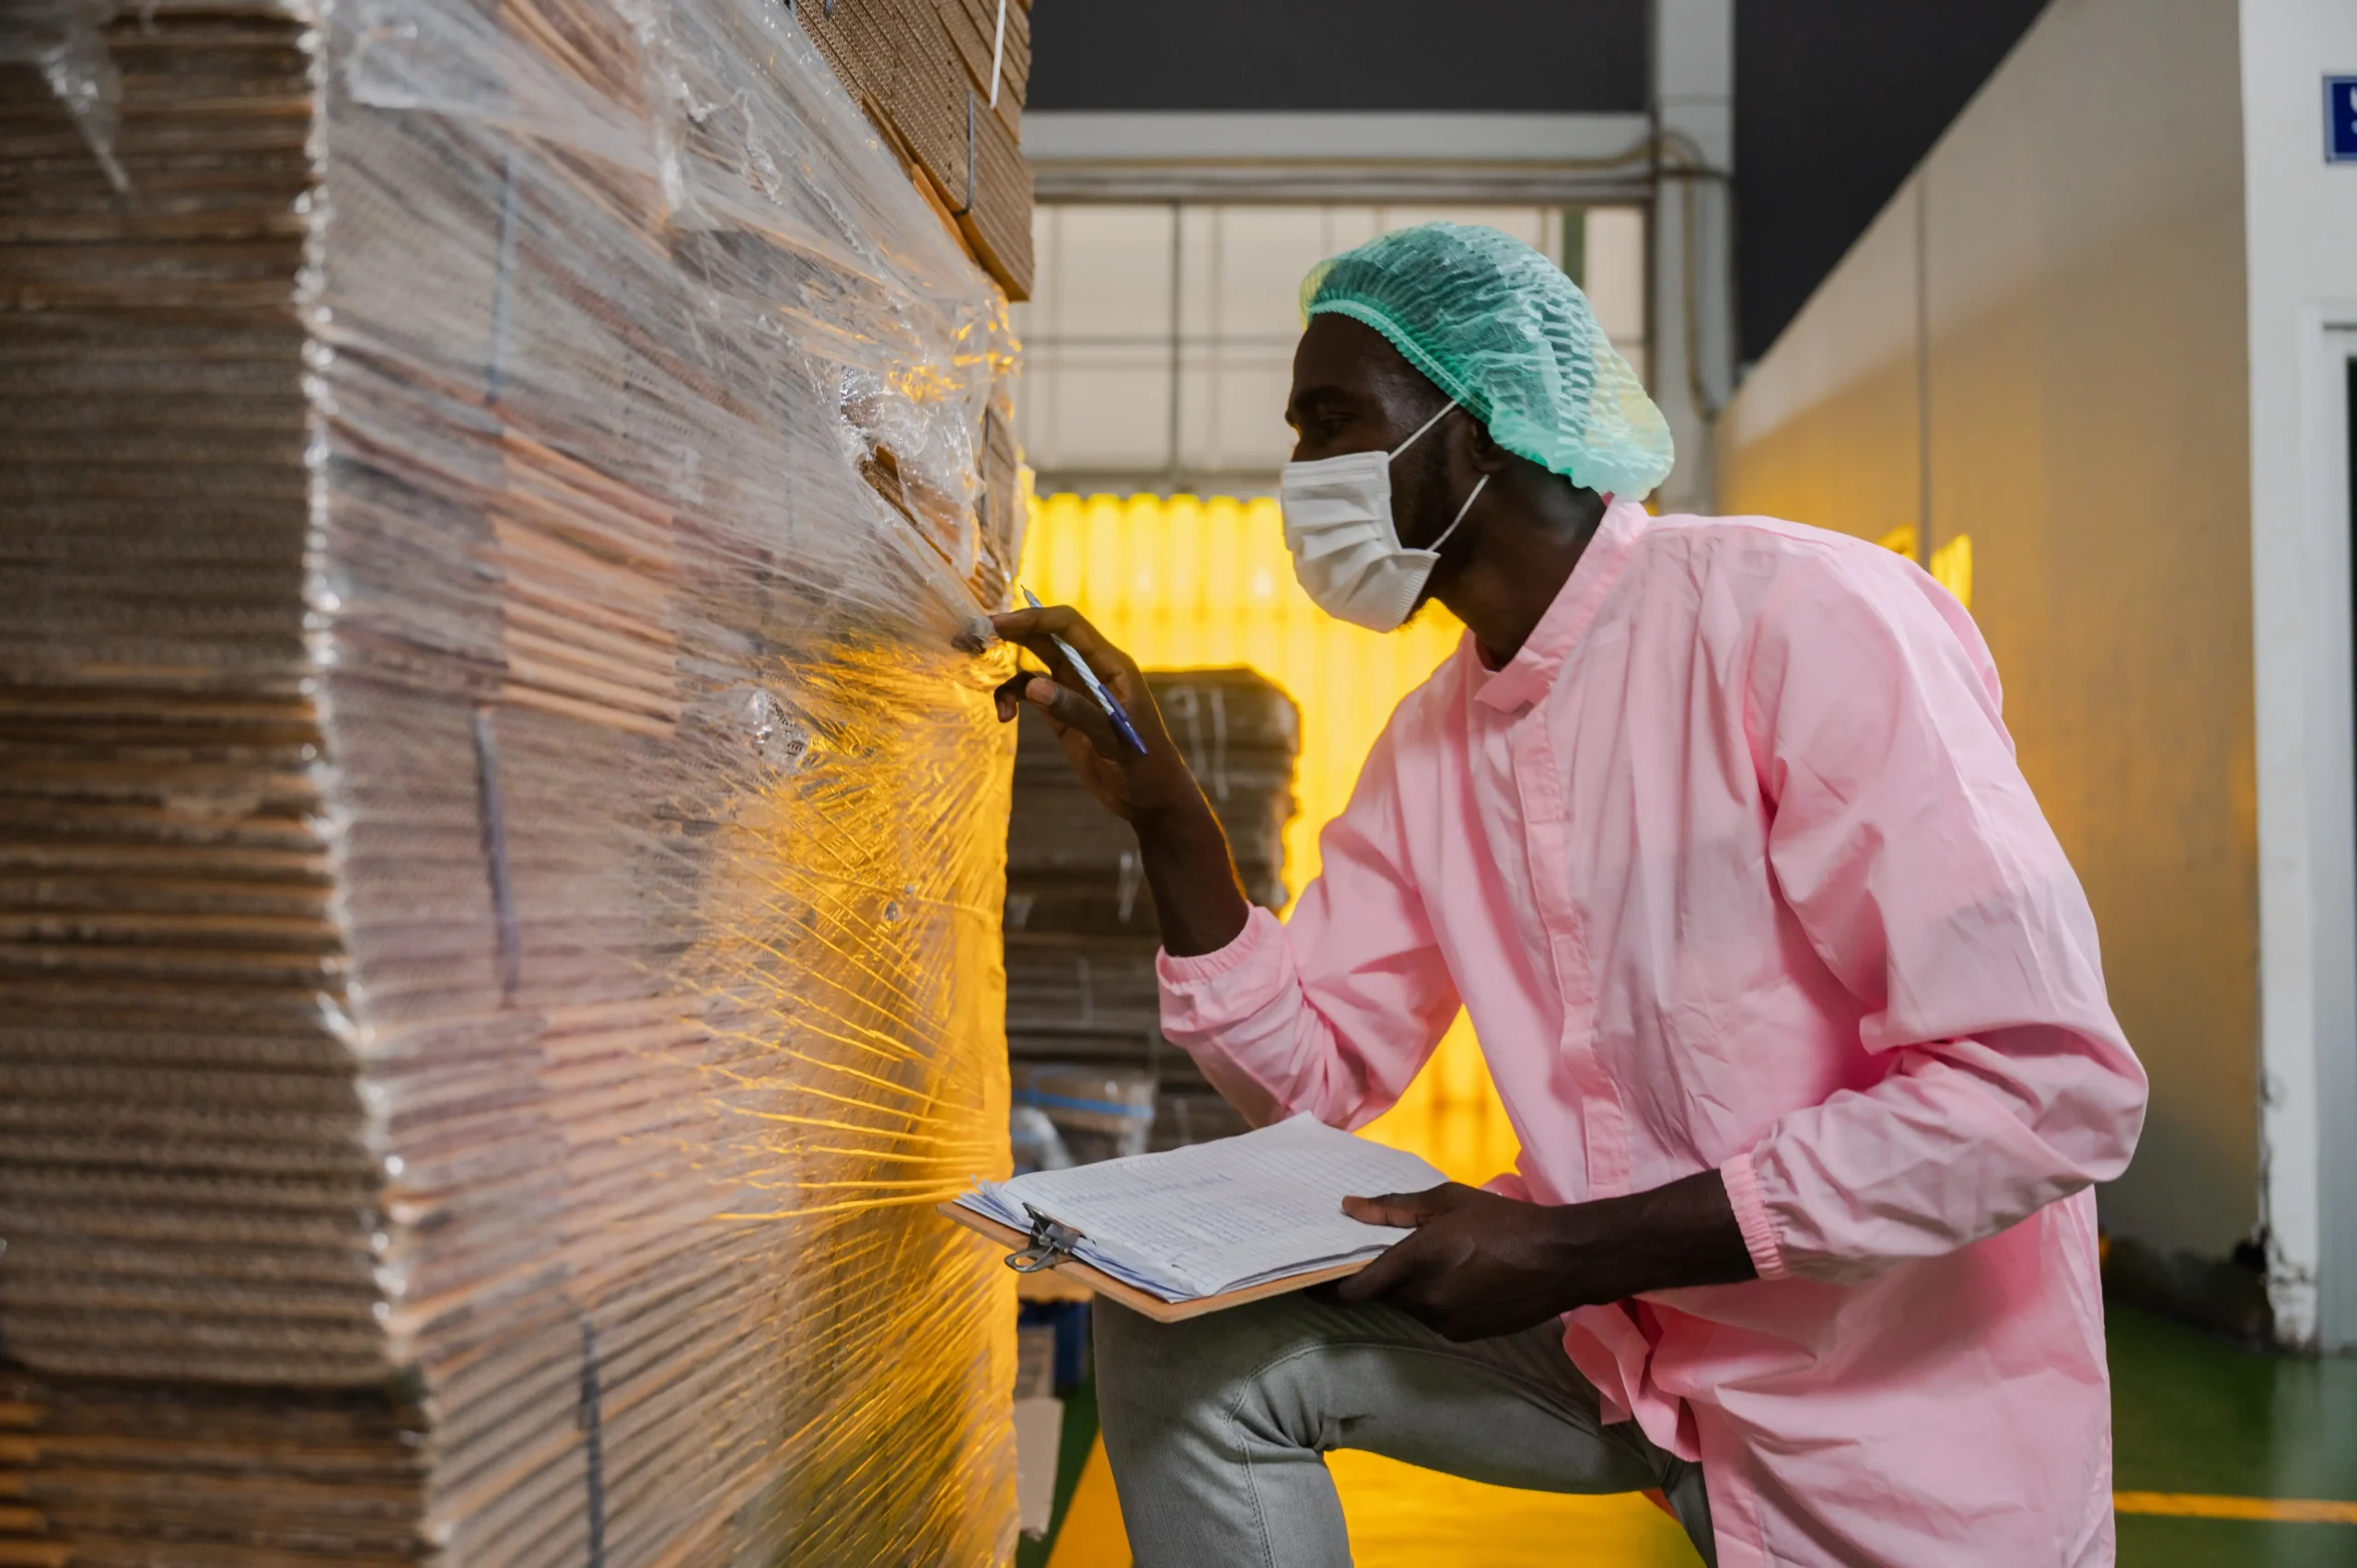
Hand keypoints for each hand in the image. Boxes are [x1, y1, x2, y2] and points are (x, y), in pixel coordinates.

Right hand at [989, 603, 1199, 823]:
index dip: (1034, 618)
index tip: (999, 624)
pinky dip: (1013, 698)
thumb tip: (1032, 687)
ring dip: (1006, 668)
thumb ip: (1076, 712)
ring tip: (982, 674)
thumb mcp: (1113, 739)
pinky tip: (1004, 717)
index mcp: (1111, 666)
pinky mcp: (1063, 714)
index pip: (1069, 626)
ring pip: (1034, 663)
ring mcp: (1075, 692)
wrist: (1151, 799)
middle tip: (974, 636)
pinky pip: (1031, 694)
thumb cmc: (1145, 766)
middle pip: (1046, 637)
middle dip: (1012, 632)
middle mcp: (1091, 671)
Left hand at [1335, 1184, 1588, 1340]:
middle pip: (1383, 1295)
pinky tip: (1462, 1278)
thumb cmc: (1503, 1220)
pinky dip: (1435, 1299)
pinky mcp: (1464, 1335)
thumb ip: (1393, 1208)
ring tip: (1438, 1259)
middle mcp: (1426, 1299)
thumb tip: (1348, 1208)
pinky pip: (1435, 1317)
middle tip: (1386, 1253)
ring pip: (1410, 1306)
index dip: (1327, 1288)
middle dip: (1378, 1277)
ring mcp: (1446, 1322)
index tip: (1309, 1280)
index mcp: (1417, 1261)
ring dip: (1410, 1288)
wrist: (1561, 1259)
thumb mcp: (1447, 1200)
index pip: (1355, 1289)